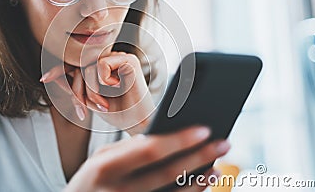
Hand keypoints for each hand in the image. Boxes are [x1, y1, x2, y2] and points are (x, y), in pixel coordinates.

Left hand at [41, 52, 153, 133]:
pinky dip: (102, 81)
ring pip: (88, 67)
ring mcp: (119, 58)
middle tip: (83, 109)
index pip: (77, 64)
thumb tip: (53, 76)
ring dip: (90, 91)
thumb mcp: (90, 99)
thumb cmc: (118, 112)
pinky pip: (101, 66)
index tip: (44, 79)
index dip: (60, 70)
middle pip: (79, 67)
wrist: (138, 123)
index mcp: (102, 67)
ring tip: (102, 105)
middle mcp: (110, 59)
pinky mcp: (128, 60)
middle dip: (76, 91)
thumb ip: (76, 86)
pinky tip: (115, 89)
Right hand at [64, 126, 229, 191]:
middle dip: (200, 156)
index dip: (180, 139)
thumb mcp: (98, 162)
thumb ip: (126, 149)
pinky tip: (200, 187)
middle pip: (168, 172)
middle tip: (224, 143)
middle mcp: (118, 190)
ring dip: (200, 181)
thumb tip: (161, 137)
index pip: (150, 149)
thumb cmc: (89, 183)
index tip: (205, 129)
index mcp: (105, 166)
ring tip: (216, 168)